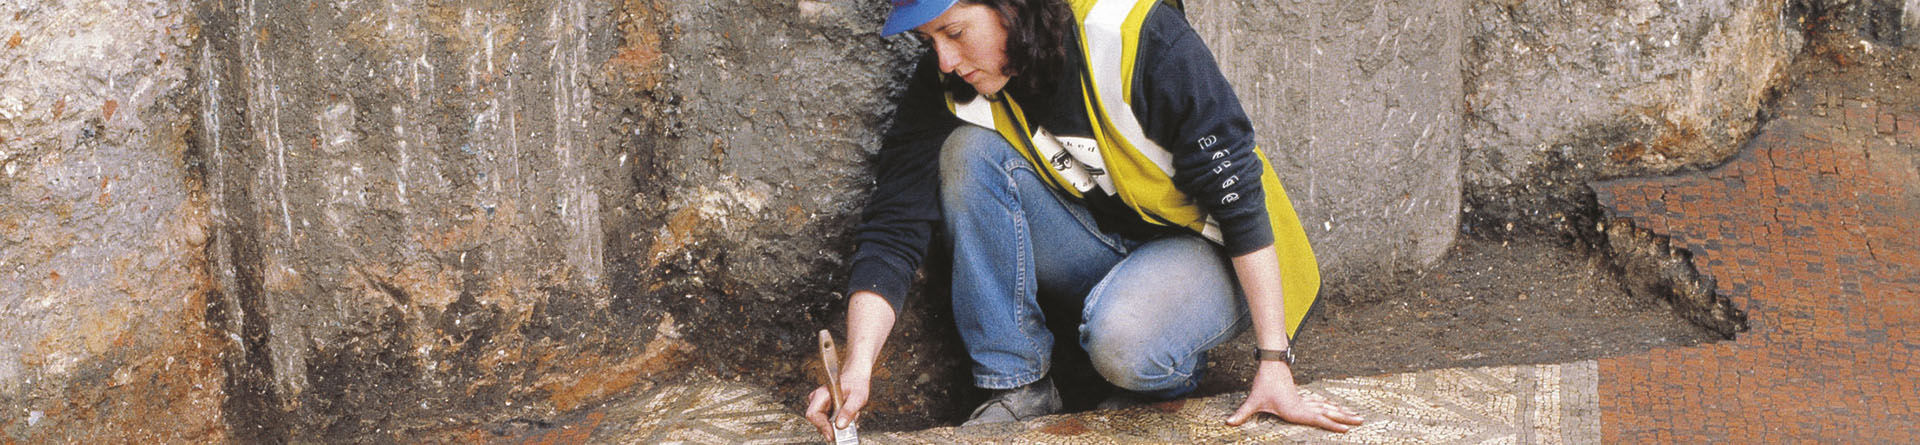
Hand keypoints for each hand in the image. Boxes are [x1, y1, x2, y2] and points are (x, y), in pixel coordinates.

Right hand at [803, 367, 870, 439]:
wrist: (856, 377)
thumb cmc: (856, 383)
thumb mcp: (857, 397)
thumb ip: (849, 411)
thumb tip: (840, 426)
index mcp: (822, 394)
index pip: (813, 414)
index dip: (822, 427)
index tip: (834, 435)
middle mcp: (816, 399)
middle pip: (818, 421)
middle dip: (834, 426)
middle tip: (850, 422)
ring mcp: (819, 404)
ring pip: (824, 422)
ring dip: (838, 423)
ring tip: (852, 414)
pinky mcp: (823, 409)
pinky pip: (828, 420)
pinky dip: (839, 421)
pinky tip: (848, 415)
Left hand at [1225, 361, 1362, 431]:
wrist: (1271, 365)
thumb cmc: (1264, 384)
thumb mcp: (1253, 400)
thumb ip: (1242, 413)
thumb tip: (1228, 423)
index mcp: (1295, 409)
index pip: (1317, 418)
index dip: (1331, 424)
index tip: (1345, 429)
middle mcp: (1304, 405)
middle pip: (1329, 412)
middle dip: (1345, 418)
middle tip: (1361, 421)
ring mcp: (1306, 401)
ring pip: (1329, 408)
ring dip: (1343, 413)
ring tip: (1358, 417)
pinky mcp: (1305, 399)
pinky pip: (1323, 405)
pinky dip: (1334, 409)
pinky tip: (1341, 411)